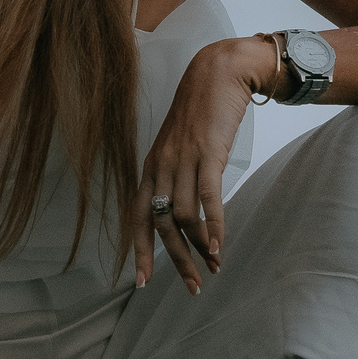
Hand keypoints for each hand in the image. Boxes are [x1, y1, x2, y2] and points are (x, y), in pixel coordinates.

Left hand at [134, 35, 276, 293]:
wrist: (220, 71)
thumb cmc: (204, 112)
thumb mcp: (182, 146)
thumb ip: (178, 176)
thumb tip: (185, 213)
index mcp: (151, 166)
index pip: (137, 216)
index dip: (139, 250)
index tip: (142, 282)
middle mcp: (160, 165)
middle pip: (161, 223)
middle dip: (175, 260)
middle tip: (192, 287)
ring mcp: (182, 158)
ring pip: (184, 215)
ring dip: (199, 247)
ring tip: (214, 266)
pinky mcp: (207, 152)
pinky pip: (207, 197)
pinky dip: (213, 225)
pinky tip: (218, 246)